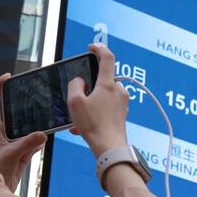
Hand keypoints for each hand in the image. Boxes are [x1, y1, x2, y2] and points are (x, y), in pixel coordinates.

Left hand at [0, 73, 45, 191]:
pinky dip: (39, 141)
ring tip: (45, 117)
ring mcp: (13, 141)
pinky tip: (43, 140)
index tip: (8, 76)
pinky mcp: (22, 151)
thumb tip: (43, 135)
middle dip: (23, 104)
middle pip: (14, 111)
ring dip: (35, 125)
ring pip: (27, 127)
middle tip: (34, 93)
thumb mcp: (10, 154)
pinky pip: (34, 141)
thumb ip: (27, 144)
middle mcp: (3, 132)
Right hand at [68, 42, 128, 157]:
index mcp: (108, 84)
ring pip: (102, 96)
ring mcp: (122, 103)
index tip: (91, 47)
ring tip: (77, 120)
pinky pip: (105, 108)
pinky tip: (83, 127)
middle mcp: (118, 91)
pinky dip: (93, 114)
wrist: (110, 148)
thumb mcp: (75, 102)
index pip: (107, 57)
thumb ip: (75, 85)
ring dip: (88, 104)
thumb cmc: (93, 125)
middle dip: (88, 87)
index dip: (99, 48)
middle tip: (77, 98)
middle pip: (102, 80)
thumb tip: (80, 81)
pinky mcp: (121, 114)